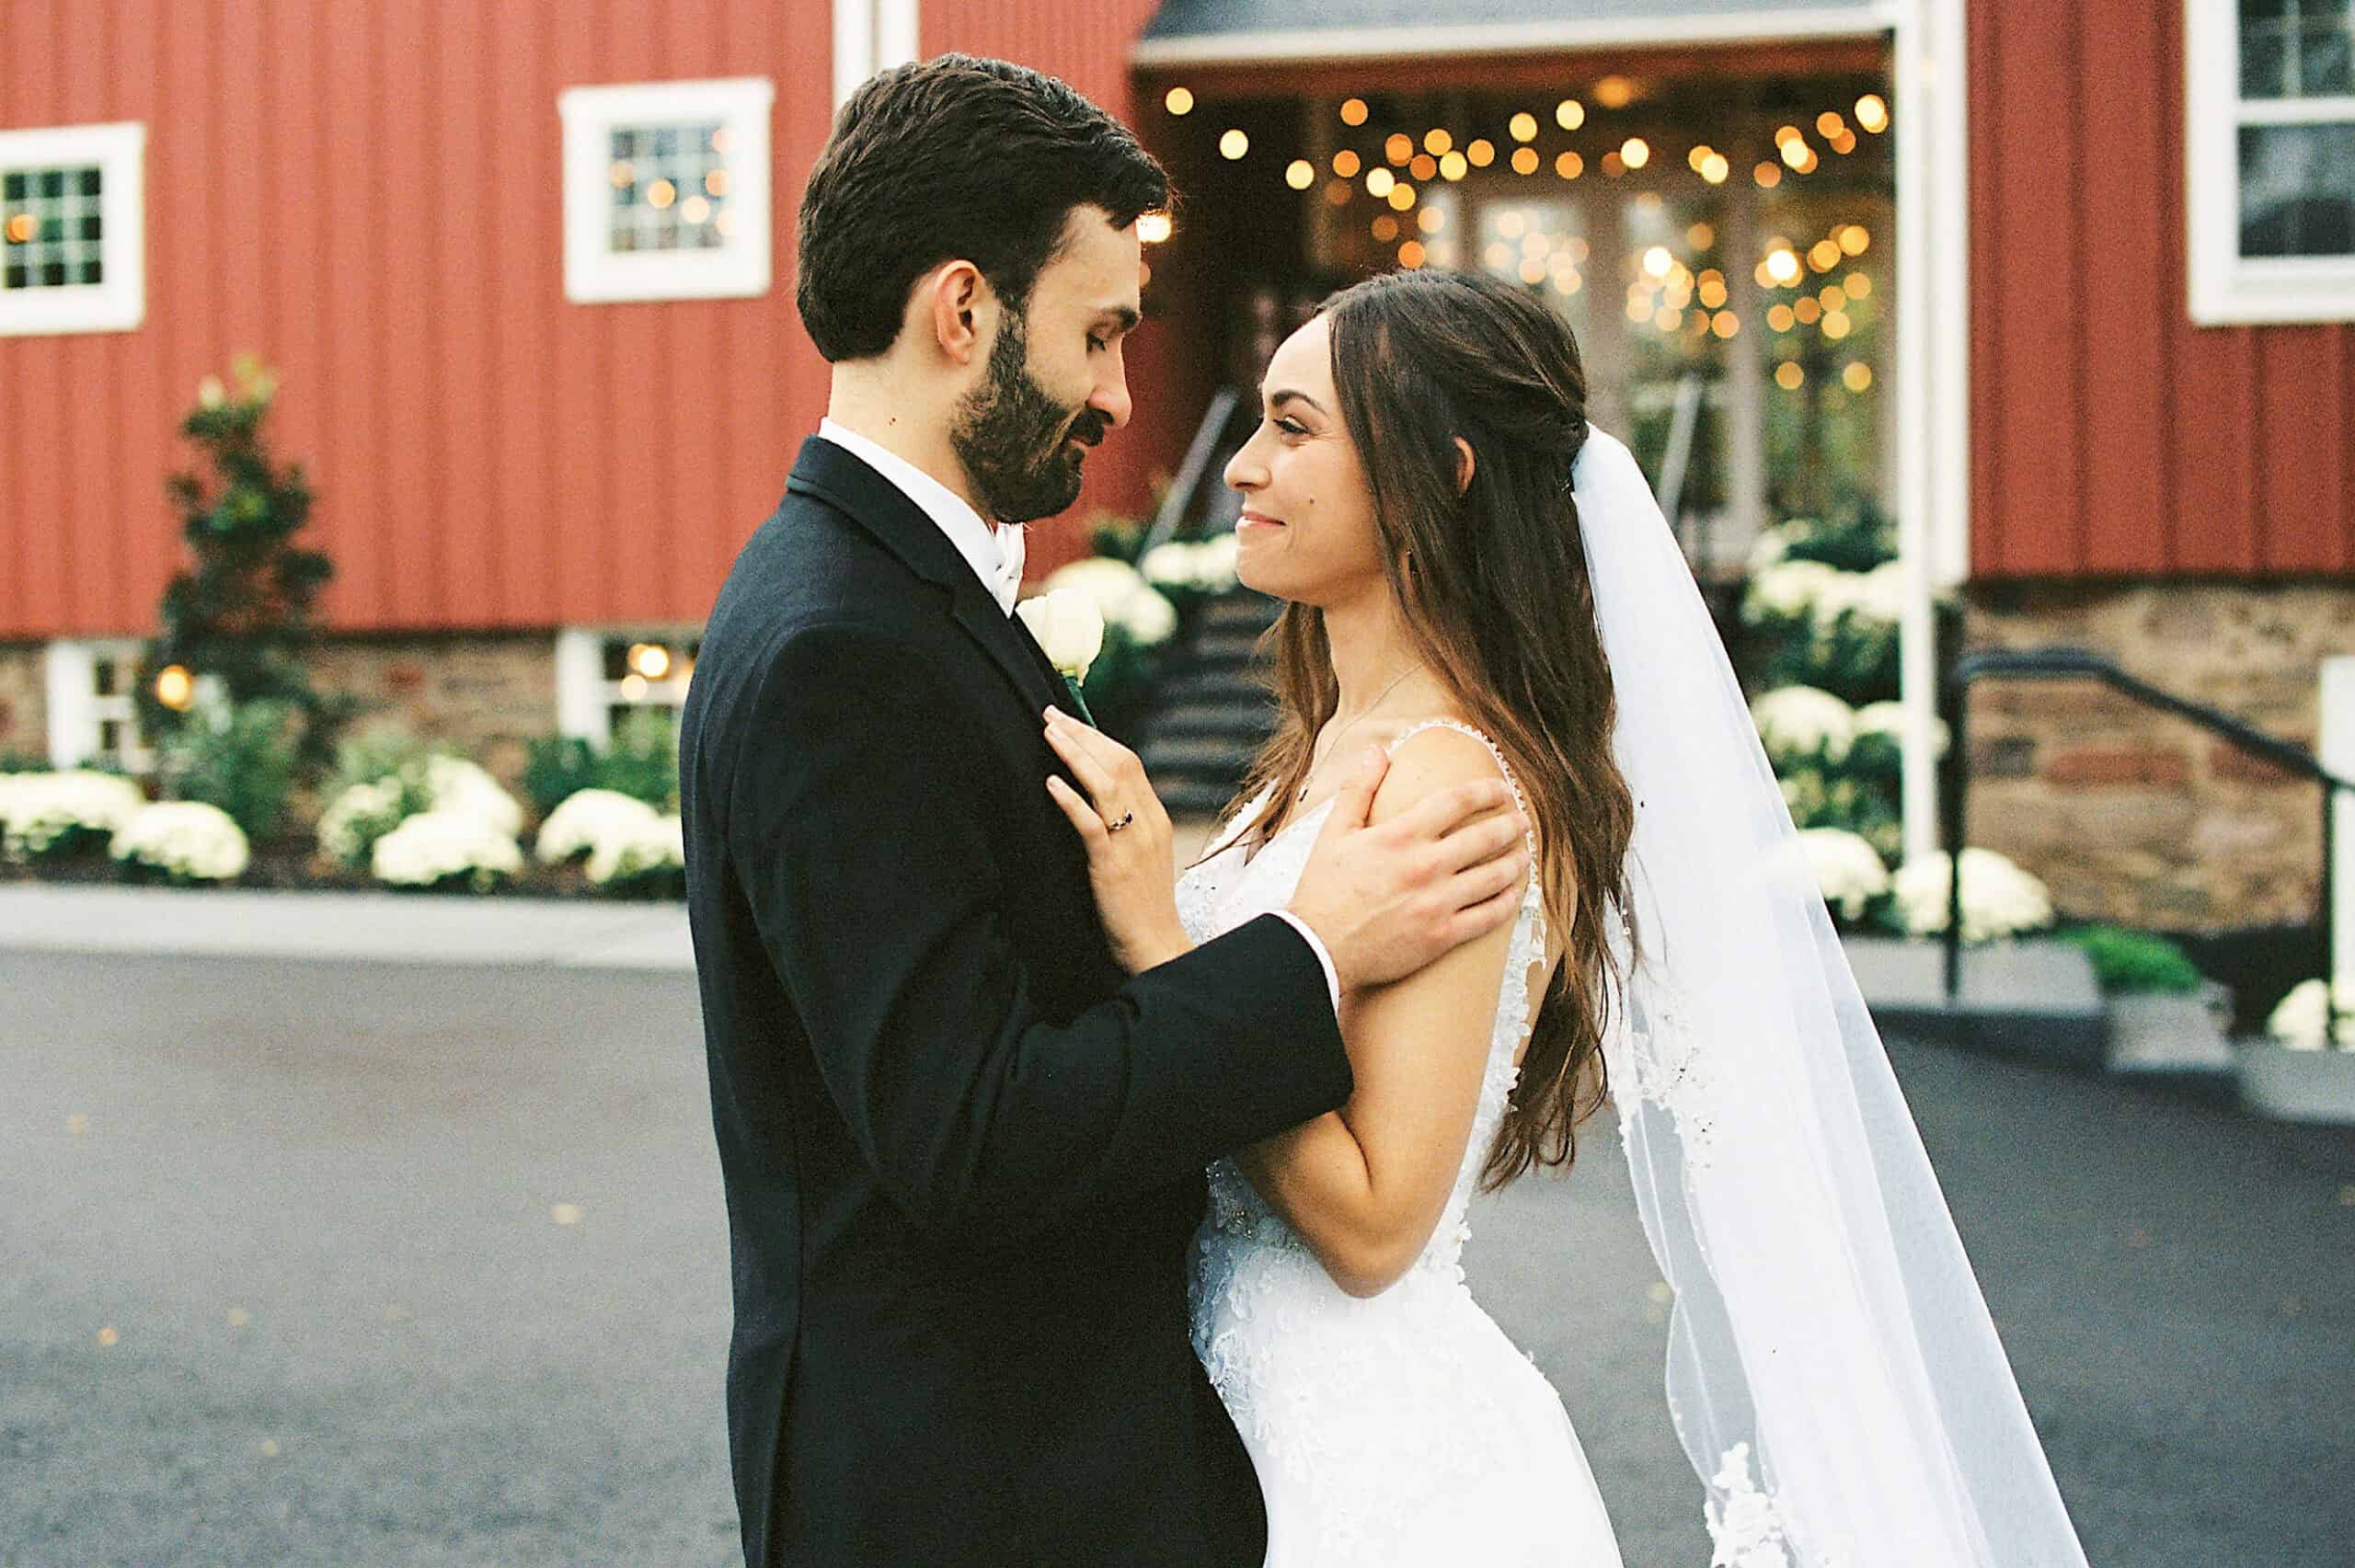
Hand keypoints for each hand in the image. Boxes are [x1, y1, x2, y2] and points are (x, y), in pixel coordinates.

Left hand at [1041, 706, 1190, 974]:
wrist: (1156, 946)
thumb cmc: (1141, 906)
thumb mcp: (1140, 856)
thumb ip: (1124, 825)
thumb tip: (1093, 798)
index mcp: (1155, 818)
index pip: (1129, 762)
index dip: (1097, 737)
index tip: (1069, 722)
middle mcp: (1148, 824)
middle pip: (1118, 763)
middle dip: (1083, 735)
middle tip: (1050, 715)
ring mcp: (1132, 843)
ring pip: (1106, 784)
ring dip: (1074, 755)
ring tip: (1048, 734)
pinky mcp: (1113, 866)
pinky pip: (1091, 824)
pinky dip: (1071, 799)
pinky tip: (1051, 783)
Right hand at [1285, 745, 1528, 992]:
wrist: (1317, 951)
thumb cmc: (1323, 891)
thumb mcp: (1334, 833)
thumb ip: (1359, 789)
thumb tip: (1378, 751)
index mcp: (1401, 836)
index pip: (1457, 801)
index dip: (1487, 790)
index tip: (1502, 789)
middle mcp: (1425, 866)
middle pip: (1486, 836)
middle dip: (1512, 824)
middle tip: (1523, 820)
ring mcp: (1437, 902)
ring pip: (1495, 876)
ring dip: (1516, 861)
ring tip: (1523, 854)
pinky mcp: (1442, 935)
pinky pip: (1489, 916)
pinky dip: (1507, 902)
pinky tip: (1513, 894)